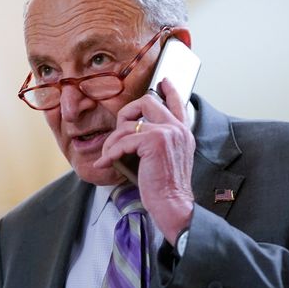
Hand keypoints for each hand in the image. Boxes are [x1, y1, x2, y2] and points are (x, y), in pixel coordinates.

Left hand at [95, 78, 194, 242]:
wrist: (173, 206)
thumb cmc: (167, 190)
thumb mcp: (167, 161)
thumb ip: (158, 144)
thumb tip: (134, 136)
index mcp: (183, 133)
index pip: (177, 103)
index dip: (169, 90)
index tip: (163, 82)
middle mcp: (177, 129)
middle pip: (147, 102)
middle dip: (125, 114)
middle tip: (117, 133)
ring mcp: (167, 133)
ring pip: (128, 125)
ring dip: (112, 142)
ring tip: (108, 157)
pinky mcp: (154, 142)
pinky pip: (123, 141)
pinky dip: (110, 153)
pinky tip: (105, 163)